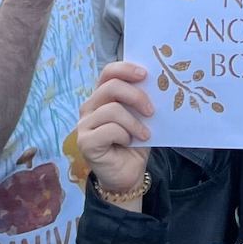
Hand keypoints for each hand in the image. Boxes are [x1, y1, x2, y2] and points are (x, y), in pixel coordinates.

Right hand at [76, 60, 153, 196]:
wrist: (128, 174)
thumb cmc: (134, 143)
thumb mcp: (141, 118)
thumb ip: (142, 101)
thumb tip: (158, 84)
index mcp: (102, 96)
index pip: (108, 72)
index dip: (125, 68)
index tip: (145, 74)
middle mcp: (89, 107)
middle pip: (111, 87)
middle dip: (136, 96)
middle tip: (151, 111)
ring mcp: (84, 124)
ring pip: (112, 110)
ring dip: (134, 123)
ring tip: (144, 134)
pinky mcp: (85, 142)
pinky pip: (109, 130)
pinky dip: (125, 135)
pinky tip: (129, 143)